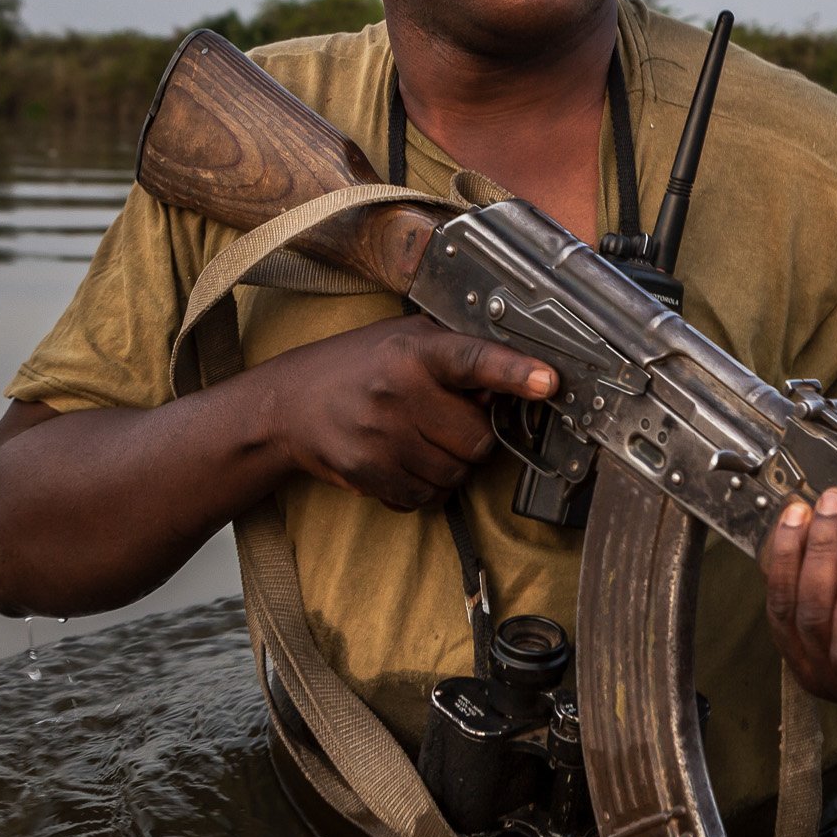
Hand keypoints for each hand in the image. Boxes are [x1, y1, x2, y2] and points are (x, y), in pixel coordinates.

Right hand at [261, 316, 555, 510]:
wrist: (287, 404)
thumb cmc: (359, 366)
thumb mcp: (407, 339)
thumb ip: (458, 355)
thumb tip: (511, 387)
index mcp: (416, 349)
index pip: (474, 360)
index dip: (516, 372)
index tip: (549, 382)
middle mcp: (399, 390)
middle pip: (478, 439)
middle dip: (473, 437)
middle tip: (447, 421)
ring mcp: (382, 435)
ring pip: (456, 475)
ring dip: (450, 465)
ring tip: (420, 438)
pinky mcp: (368, 471)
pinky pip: (426, 498)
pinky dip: (425, 488)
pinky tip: (403, 460)